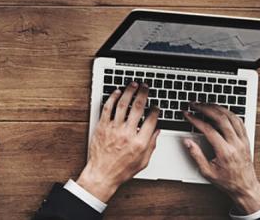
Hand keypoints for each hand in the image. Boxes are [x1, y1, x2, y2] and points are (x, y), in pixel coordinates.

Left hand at [76, 82, 160, 201]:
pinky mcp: (102, 127)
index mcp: (140, 142)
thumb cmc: (121, 170)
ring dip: (129, 91)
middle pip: (138, 107)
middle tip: (145, 87)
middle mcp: (127, 133)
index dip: (156, 110)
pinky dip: (112, 98)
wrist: (102, 174)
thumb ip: (152, 145)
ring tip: (133, 84)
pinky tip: (117, 92)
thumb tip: (157, 131)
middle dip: (143, 94)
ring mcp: (113, 129)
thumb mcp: (143, 161)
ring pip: (122, 104)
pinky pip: (107, 108)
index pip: (152, 120)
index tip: (156, 106)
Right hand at [184, 103, 259, 213]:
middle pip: (221, 118)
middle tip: (196, 104)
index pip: (209, 129)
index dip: (196, 120)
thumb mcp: (207, 172)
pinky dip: (230, 113)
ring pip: (232, 117)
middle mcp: (236, 144)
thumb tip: (187, 142)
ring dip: (218, 108)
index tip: (188, 114)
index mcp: (225, 152)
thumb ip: (196, 155)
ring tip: (207, 104)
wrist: (245, 187)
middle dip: (206, 108)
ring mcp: (243, 141)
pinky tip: (222, 111)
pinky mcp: (246, 140)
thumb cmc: (227, 181)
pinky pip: (240, 121)